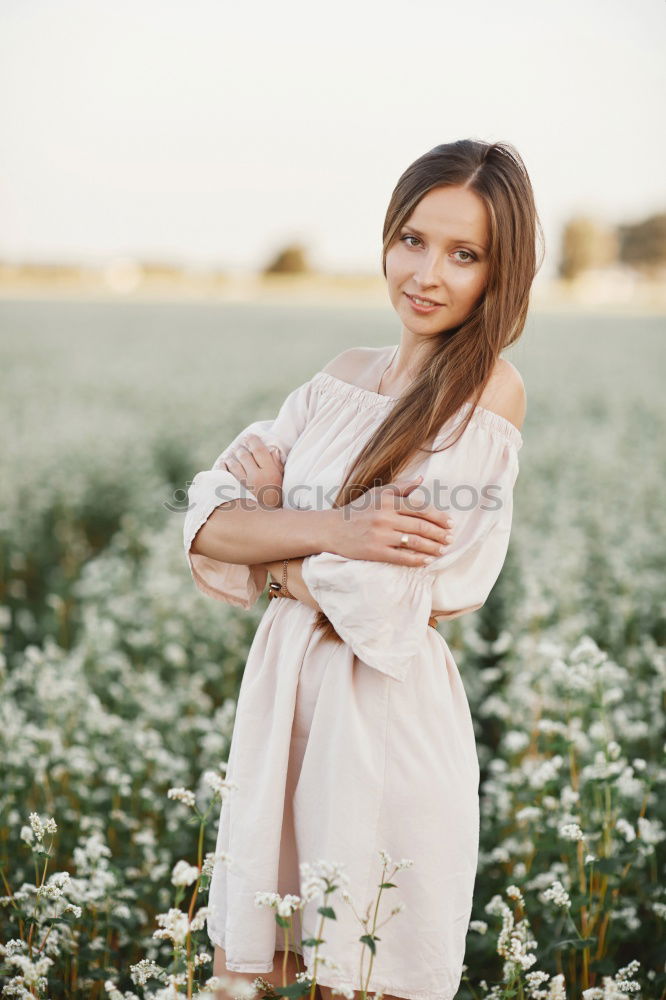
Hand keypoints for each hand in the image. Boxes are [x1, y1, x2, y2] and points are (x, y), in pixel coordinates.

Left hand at [221, 434, 284, 509]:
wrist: (265, 523)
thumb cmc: (274, 500)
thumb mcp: (280, 482)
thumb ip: (277, 465)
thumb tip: (272, 449)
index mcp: (270, 473)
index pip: (258, 449)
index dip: (252, 440)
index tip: (249, 438)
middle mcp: (256, 477)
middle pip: (243, 454)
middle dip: (241, 449)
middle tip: (240, 449)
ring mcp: (242, 485)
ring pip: (232, 462)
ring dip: (231, 457)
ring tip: (232, 457)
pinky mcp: (231, 492)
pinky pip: (223, 472)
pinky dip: (222, 466)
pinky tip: (225, 465)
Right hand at [332, 477, 454, 566]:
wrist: (331, 529)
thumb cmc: (356, 510)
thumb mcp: (376, 493)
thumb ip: (400, 487)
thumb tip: (421, 479)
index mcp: (388, 501)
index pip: (419, 508)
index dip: (438, 516)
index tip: (450, 523)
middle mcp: (385, 517)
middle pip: (420, 525)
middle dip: (439, 533)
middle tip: (451, 538)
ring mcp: (381, 535)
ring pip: (414, 542)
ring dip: (432, 547)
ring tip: (443, 550)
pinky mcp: (376, 551)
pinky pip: (402, 557)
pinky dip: (417, 560)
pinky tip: (426, 561)